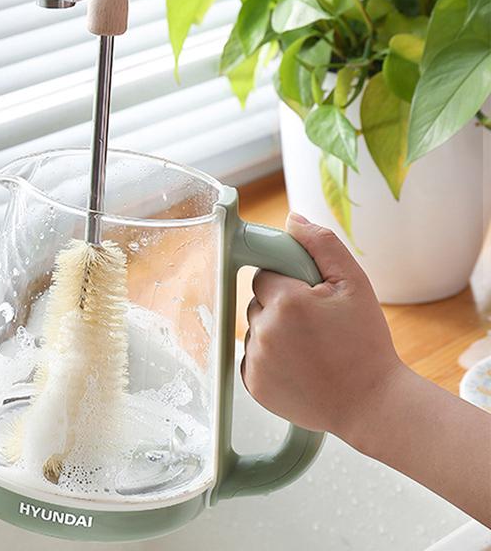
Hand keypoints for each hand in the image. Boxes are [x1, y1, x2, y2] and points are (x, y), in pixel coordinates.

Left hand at [241, 213, 403, 437]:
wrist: (371, 404)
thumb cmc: (366, 344)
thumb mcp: (354, 284)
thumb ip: (321, 245)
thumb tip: (292, 220)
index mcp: (285, 301)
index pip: (265, 274)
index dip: (289, 283)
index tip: (310, 298)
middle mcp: (264, 330)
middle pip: (257, 301)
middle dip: (281, 306)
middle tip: (315, 326)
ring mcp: (256, 360)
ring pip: (255, 329)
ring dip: (275, 332)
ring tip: (311, 349)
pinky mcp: (253, 384)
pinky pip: (253, 357)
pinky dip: (270, 358)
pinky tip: (299, 366)